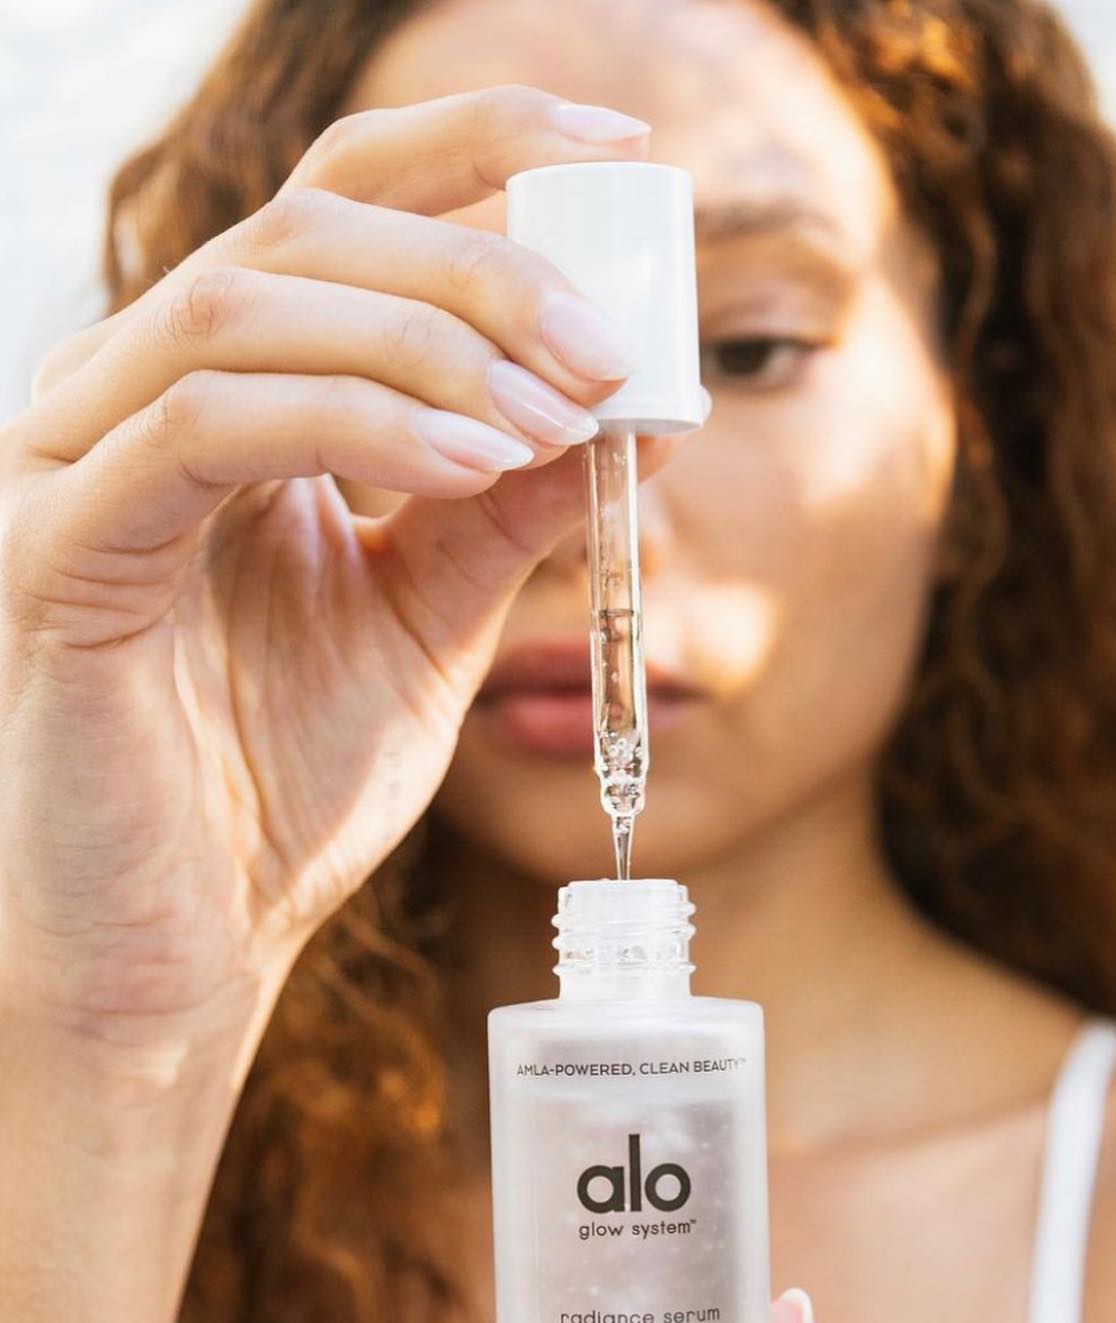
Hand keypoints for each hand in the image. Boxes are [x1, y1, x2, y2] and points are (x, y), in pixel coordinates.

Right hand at [0, 84, 688, 1072]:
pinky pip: (201, 431)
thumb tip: (627, 407)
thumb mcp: (427, 625)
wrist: (183, 945)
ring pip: (248, 308)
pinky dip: (353, 426)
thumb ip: (504, 511)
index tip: (622, 151)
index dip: (476, 152)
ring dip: (432, 342)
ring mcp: (75, 461)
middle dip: (483, 269)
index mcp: (227, 399)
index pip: (340, 212)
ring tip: (557, 412)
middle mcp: (136, 397)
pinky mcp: (51, 547)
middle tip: (611, 342)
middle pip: (306, 235)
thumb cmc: (280, 789)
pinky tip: (473, 469)